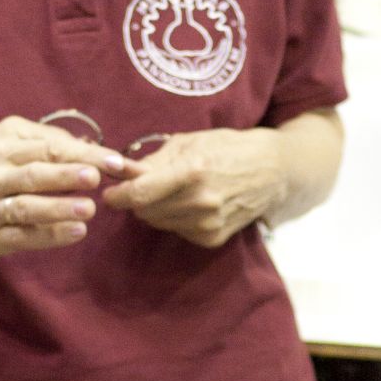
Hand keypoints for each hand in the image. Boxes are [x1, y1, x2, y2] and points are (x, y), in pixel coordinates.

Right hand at [0, 116, 129, 257]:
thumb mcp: (3, 142)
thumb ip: (44, 140)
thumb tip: (89, 143)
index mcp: (0, 146)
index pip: (48, 147)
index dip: (84, 154)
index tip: (115, 161)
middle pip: (35, 173)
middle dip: (68, 174)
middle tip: (98, 177)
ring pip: (26, 206)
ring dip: (59, 207)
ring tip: (89, 208)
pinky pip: (22, 236)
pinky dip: (50, 235)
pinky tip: (76, 232)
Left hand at [101, 129, 285, 248]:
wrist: (273, 172)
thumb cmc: (227, 148)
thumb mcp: (189, 142)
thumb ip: (151, 160)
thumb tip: (115, 168)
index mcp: (193, 172)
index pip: (139, 194)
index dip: (117, 194)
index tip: (108, 191)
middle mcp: (200, 202)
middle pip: (144, 211)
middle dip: (136, 199)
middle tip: (142, 185)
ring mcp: (207, 224)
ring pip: (157, 222)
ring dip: (155, 208)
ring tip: (173, 190)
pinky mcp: (211, 238)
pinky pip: (176, 230)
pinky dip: (174, 218)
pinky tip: (190, 203)